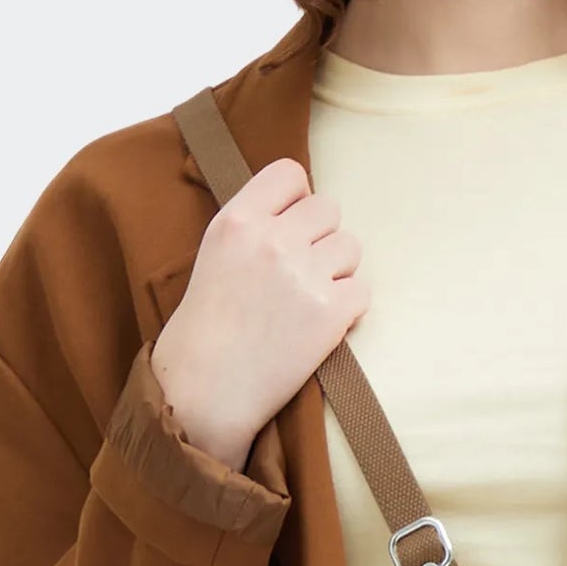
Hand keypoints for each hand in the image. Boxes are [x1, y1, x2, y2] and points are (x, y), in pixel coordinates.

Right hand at [151, 156, 369, 467]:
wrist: (204, 392)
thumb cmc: (206, 329)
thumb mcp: (214, 255)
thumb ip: (254, 225)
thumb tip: (301, 207)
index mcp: (237, 220)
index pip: (290, 174)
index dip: (297, 199)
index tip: (290, 225)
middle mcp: (272, 240)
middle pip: (328, 208)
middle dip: (320, 237)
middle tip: (300, 272)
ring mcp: (304, 275)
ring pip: (351, 246)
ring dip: (337, 271)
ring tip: (307, 300)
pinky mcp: (330, 313)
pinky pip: (362, 290)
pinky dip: (348, 308)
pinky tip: (319, 324)